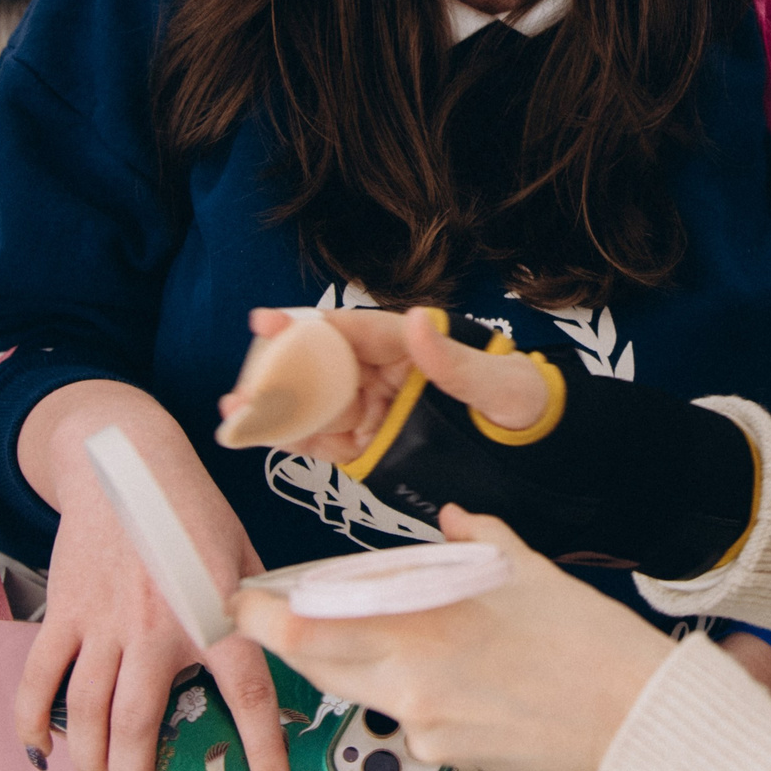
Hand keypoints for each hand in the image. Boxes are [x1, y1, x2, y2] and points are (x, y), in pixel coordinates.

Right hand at [14, 382, 294, 770]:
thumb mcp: (242, 557)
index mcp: (215, 613)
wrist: (124, 460)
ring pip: (88, 717)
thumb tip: (271, 664)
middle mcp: (158, 626)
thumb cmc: (188, 508)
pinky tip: (43, 748)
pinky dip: (33, 722)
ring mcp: (105, 622)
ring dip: (95, 764)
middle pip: (141, 730)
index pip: (249, 697)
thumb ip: (253, 614)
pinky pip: (39, 680)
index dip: (263, 755)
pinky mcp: (65, 611)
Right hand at [219, 306, 549, 464]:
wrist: (537, 450)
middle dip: (275, 372)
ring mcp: (372, 409)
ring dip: (272, 409)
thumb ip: (454, 361)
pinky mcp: (369, 445)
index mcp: (406, 345)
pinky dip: (290, 438)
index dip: (306, 326)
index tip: (267, 321)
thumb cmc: (520, 401)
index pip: (348, 332)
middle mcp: (380, 373)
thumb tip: (420, 320)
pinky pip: (324, 439)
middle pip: (318, 367)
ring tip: (233, 412)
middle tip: (239, 381)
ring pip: (312, 404)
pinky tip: (256, 436)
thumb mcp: (497, 382)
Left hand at [236, 506, 673, 770]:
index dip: (263, 616)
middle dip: (294, 640)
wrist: (635, 720)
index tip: (248, 597)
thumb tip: (455, 519)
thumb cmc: (590, 643)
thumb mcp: (528, 570)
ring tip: (401, 635)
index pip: (306, 629)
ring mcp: (424, 725)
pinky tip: (458, 678)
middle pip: (315, 666)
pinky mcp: (444, 756)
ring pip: (361, 690)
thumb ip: (477, 539)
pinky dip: (414, 694)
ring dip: (358, 663)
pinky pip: (407, 719)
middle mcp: (409, 680)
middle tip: (284, 615)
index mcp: (421, 624)